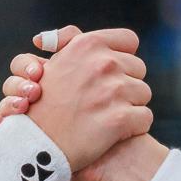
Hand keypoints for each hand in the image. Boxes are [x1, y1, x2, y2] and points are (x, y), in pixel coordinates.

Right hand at [0, 27, 149, 171]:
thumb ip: (68, 41)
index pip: (129, 41)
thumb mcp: (53, 62)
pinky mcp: (119, 119)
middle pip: (139, 69)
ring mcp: (112, 91)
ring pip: (144, 94)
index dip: (123, 57)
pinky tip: (116, 133)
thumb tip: (75, 36)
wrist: (35, 144)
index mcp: (88, 45)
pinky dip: (135, 127)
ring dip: (131, 105)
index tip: (112, 71)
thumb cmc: (43, 104)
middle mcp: (103, 63)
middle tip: (105, 99)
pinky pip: (145, 118)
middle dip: (126, 83)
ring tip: (107, 115)